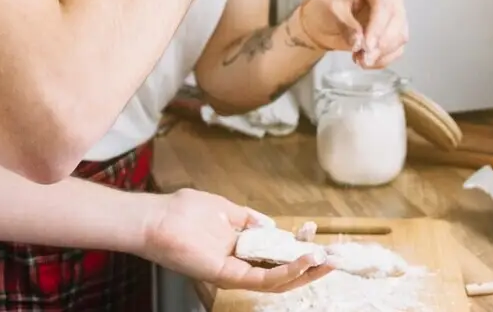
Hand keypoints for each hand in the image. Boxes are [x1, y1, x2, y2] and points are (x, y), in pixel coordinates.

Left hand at [138, 189, 330, 292]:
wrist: (156, 218)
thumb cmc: (183, 212)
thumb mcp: (224, 210)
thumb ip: (248, 219)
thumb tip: (271, 225)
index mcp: (239, 249)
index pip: (276, 253)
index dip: (298, 244)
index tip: (314, 229)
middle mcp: (240, 264)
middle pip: (282, 272)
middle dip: (311, 267)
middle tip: (335, 258)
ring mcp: (234, 273)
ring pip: (278, 281)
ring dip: (305, 273)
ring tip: (327, 261)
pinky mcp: (228, 276)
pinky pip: (264, 279)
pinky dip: (287, 272)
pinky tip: (305, 261)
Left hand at [296, 0, 407, 68]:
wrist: (323, 24)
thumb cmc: (327, 9)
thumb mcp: (331, 12)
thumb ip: (347, 26)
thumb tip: (360, 42)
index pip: (384, 3)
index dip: (378, 26)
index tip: (367, 45)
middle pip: (396, 21)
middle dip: (381, 44)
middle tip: (364, 58)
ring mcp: (395, 16)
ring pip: (399, 37)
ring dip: (381, 54)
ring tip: (359, 59)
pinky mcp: (395, 35)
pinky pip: (396, 51)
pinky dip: (382, 60)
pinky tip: (365, 61)